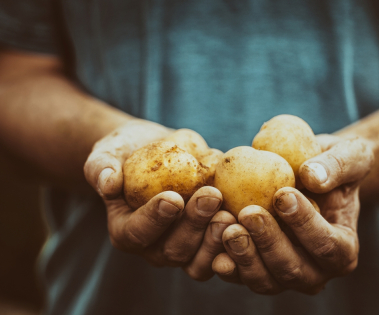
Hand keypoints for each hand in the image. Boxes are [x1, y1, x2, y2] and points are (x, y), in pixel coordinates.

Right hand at [84, 119, 235, 280]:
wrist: (155, 149)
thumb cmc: (127, 151)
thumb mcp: (107, 152)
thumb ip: (101, 167)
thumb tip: (107, 182)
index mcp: (126, 229)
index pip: (138, 232)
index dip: (155, 219)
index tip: (172, 198)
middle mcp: (154, 246)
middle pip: (174, 250)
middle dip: (194, 225)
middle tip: (211, 197)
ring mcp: (184, 246)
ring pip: (200, 259)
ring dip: (217, 239)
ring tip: (231, 213)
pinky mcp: (207, 239)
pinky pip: (222, 251)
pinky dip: (235, 240)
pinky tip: (247, 218)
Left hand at [212, 135, 373, 293]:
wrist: (310, 175)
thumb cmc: (333, 165)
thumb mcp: (350, 155)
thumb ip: (338, 165)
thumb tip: (312, 177)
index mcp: (343, 249)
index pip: (327, 245)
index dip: (305, 224)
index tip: (283, 194)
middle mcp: (315, 271)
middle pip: (293, 269)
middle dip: (269, 242)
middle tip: (249, 213)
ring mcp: (284, 275)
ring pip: (264, 279)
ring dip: (244, 255)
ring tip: (228, 226)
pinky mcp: (257, 270)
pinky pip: (240, 274)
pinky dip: (226, 260)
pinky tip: (213, 237)